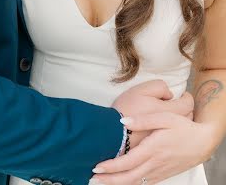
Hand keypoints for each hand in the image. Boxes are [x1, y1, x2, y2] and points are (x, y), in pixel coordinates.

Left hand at [91, 113, 213, 184]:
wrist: (202, 142)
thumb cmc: (183, 127)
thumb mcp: (165, 118)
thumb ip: (143, 120)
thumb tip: (124, 121)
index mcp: (153, 149)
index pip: (128, 161)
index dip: (112, 166)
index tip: (97, 166)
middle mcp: (155, 163)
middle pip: (128, 177)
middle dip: (110, 179)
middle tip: (93, 178)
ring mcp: (159, 171)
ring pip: (135, 183)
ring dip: (118, 184)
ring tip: (102, 182)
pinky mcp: (162, 174)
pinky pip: (144, 183)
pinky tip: (122, 182)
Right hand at [112, 80, 193, 147]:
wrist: (112, 132)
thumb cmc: (127, 108)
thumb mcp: (142, 90)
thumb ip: (160, 87)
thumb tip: (170, 94)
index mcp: (169, 112)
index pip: (188, 104)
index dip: (187, 97)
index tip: (183, 94)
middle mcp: (172, 128)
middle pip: (188, 118)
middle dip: (185, 110)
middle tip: (176, 104)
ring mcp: (167, 140)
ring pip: (181, 130)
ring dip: (179, 123)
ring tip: (170, 116)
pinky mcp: (160, 149)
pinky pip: (173, 140)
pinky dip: (171, 134)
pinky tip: (163, 130)